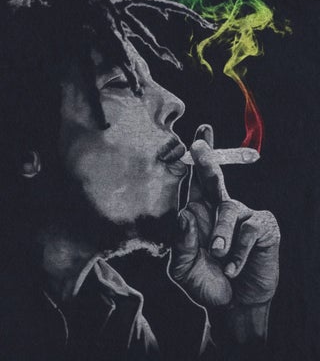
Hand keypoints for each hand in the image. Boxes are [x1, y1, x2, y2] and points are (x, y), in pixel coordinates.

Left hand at [169, 125, 279, 308]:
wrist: (232, 305)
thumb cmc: (205, 281)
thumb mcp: (183, 268)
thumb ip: (180, 244)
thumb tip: (183, 214)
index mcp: (198, 213)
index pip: (194, 182)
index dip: (196, 160)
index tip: (197, 137)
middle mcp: (218, 208)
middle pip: (213, 179)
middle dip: (207, 160)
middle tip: (198, 145)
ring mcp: (242, 216)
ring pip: (228, 209)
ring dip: (221, 235)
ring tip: (217, 255)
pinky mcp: (262, 228)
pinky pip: (249, 230)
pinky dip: (239, 251)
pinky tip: (233, 268)